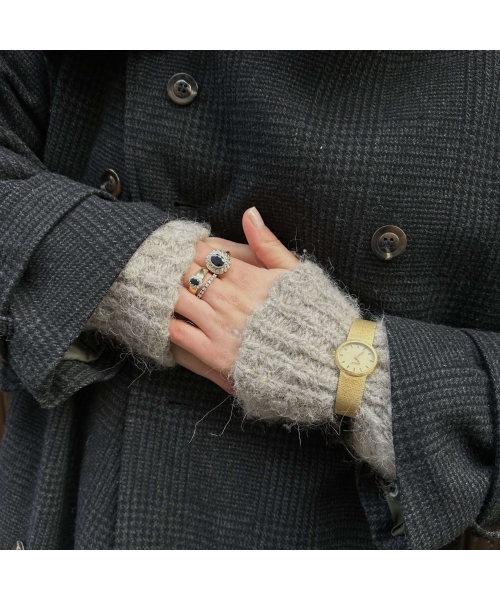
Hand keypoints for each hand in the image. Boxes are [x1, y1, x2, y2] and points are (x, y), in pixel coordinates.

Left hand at [169, 207, 299, 393]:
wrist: (322, 360)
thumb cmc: (311, 315)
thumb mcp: (296, 273)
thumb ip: (268, 243)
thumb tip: (249, 213)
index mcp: (247, 277)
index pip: (204, 253)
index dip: (188, 250)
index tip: (181, 250)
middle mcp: (229, 299)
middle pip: (185, 274)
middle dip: (172, 269)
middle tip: (159, 267)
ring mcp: (220, 327)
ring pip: (177, 299)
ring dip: (165, 293)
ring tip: (155, 291)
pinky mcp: (216, 354)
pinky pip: (178, 333)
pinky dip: (166, 323)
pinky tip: (162, 319)